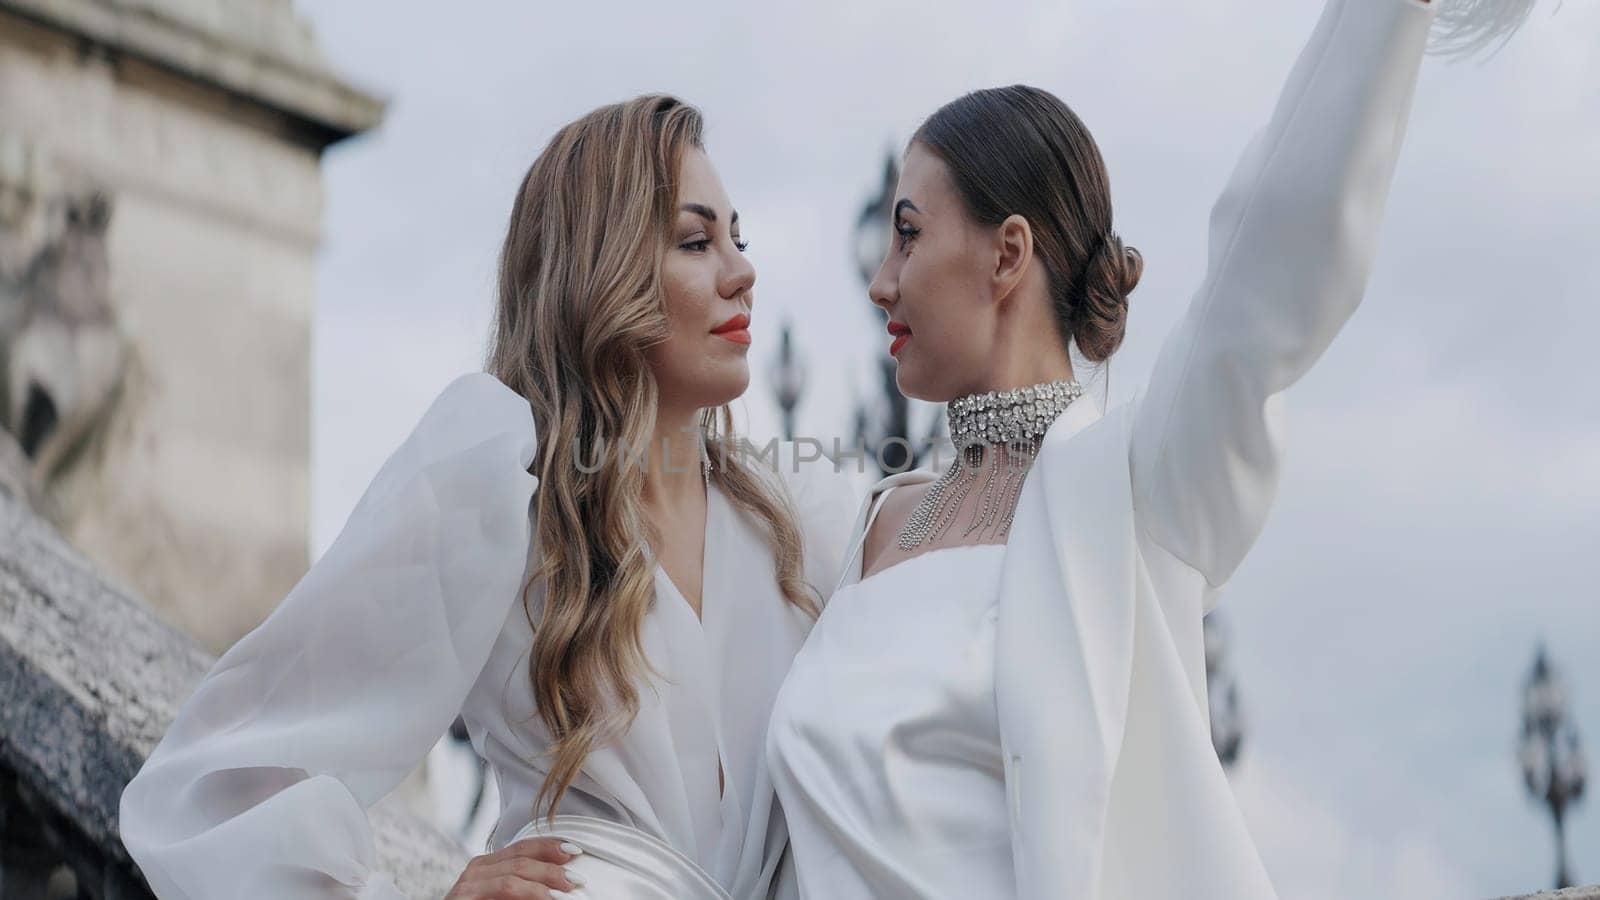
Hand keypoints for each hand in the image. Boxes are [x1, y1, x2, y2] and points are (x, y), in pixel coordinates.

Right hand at [444, 836, 585, 898]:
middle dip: (552, 867)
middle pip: (520, 859)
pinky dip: (526, 896)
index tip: (576, 850)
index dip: (549, 846)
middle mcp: (476, 870)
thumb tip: (562, 884)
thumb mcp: (502, 895)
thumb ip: (524, 887)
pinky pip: (501, 892)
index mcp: (488, 864)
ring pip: (512, 878)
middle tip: (578, 879)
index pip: (523, 847)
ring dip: (542, 885)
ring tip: (564, 894)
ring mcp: (468, 885)